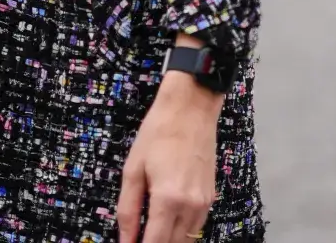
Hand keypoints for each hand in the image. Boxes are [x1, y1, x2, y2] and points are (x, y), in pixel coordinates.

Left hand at [116, 49, 221, 242]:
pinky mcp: (210, 198)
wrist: (191, 107)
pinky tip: (166, 219)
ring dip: (167, 239)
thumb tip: (125, 241)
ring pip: (185, 241)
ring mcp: (204, 204)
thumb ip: (128, 210)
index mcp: (168, 200)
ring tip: (149, 226)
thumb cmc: (158, 132)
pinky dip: (180, 231)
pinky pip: (195, 228)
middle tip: (136, 235)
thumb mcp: (133, 169)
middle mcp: (190, 207)